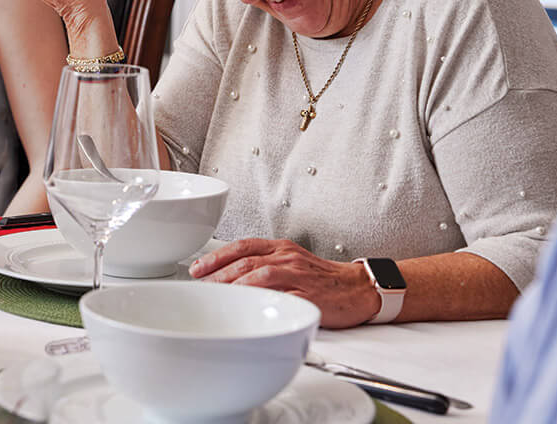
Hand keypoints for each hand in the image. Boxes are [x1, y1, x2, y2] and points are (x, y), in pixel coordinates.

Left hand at [188, 238, 380, 327]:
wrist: (359, 288)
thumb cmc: (323, 278)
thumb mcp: (291, 261)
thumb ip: (264, 264)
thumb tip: (228, 276)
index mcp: (281, 248)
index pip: (242, 246)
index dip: (217, 256)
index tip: (197, 268)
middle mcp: (287, 258)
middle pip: (245, 262)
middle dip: (218, 274)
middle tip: (200, 286)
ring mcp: (298, 276)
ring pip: (259, 276)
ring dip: (234, 286)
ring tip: (216, 297)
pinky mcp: (308, 296)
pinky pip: (282, 298)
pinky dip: (262, 302)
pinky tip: (247, 309)